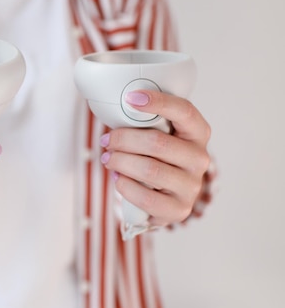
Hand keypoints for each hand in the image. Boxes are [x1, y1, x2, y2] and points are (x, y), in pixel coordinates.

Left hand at [99, 90, 210, 226]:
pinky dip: (124, 185)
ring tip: (107, 158)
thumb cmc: (156, 158)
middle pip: (157, 142)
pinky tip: (117, 178)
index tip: (130, 98)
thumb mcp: (158, 135)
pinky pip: (145, 197)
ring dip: (120, 161)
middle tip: (106, 140)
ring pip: (149, 169)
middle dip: (123, 139)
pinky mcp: (179, 210)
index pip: (184, 111)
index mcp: (198, 133)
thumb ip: (146, 121)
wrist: (165, 197)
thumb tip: (116, 106)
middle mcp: (200, 159)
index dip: (158, 102)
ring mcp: (192, 187)